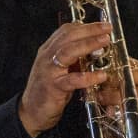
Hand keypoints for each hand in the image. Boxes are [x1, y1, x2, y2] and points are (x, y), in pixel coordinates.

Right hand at [17, 21, 112, 137]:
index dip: (84, 26)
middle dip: (89, 31)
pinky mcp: (53, 87)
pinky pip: (72, 80)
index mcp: (48, 50)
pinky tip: (101, 75)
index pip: (65, 31)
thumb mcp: (59, 70)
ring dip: (88, 45)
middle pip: (67, 37)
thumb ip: (73, 59)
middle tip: (107, 28)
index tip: (102, 25)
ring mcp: (49, 71)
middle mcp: (47, 57)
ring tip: (105, 42)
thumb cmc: (48, 90)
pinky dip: (87, 76)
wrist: (30, 111)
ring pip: (67, 52)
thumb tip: (95, 50)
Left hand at [99, 57, 137, 137]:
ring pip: (136, 110)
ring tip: (106, 108)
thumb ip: (129, 67)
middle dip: (114, 95)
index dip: (122, 77)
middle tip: (100, 95)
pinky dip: (126, 123)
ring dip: (118, 110)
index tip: (106, 79)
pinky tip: (116, 120)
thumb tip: (108, 60)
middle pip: (135, 94)